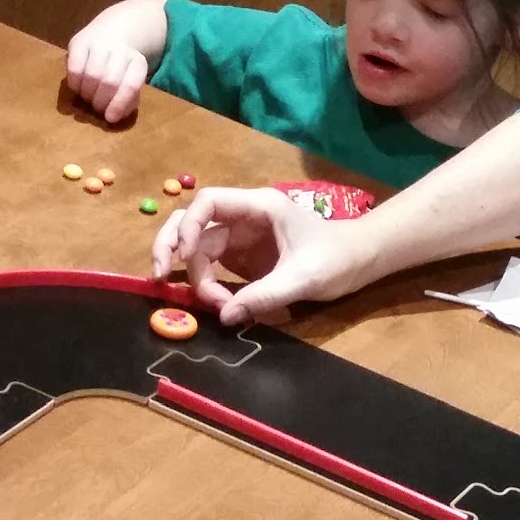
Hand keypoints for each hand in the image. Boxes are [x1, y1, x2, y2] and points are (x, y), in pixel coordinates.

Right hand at [64, 22, 150, 123]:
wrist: (114, 30)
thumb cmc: (123, 66)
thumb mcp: (132, 79)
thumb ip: (128, 98)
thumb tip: (115, 116)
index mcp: (138, 62)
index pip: (131, 85)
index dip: (120, 104)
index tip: (110, 118)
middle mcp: (120, 50)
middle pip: (109, 82)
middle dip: (101, 102)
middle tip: (97, 109)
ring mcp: (99, 43)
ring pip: (91, 75)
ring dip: (87, 94)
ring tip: (88, 99)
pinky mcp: (79, 41)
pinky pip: (74, 68)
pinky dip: (75, 84)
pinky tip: (78, 88)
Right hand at [151, 186, 372, 324]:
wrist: (361, 261)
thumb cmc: (338, 258)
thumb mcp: (304, 278)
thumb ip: (265, 296)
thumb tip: (224, 317)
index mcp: (258, 207)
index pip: (208, 202)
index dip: (188, 227)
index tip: (185, 258)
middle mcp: (243, 218)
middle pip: (191, 224)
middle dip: (171, 247)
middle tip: (159, 278)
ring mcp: (240, 239)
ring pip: (198, 250)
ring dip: (194, 276)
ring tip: (210, 305)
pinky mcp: (243, 260)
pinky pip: (212, 268)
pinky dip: (206, 286)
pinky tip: (215, 305)